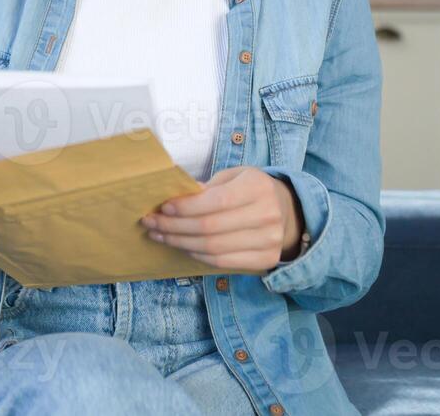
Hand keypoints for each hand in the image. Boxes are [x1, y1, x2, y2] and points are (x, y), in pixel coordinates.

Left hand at [139, 166, 304, 270]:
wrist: (288, 211)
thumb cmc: (252, 189)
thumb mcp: (234, 176)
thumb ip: (208, 187)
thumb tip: (174, 201)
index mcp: (257, 187)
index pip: (215, 201)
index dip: (186, 207)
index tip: (163, 208)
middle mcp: (267, 215)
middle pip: (210, 228)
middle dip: (174, 227)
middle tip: (151, 224)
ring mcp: (268, 241)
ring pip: (213, 248)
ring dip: (180, 243)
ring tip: (160, 236)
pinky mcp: (265, 260)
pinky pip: (222, 262)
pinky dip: (197, 255)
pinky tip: (182, 246)